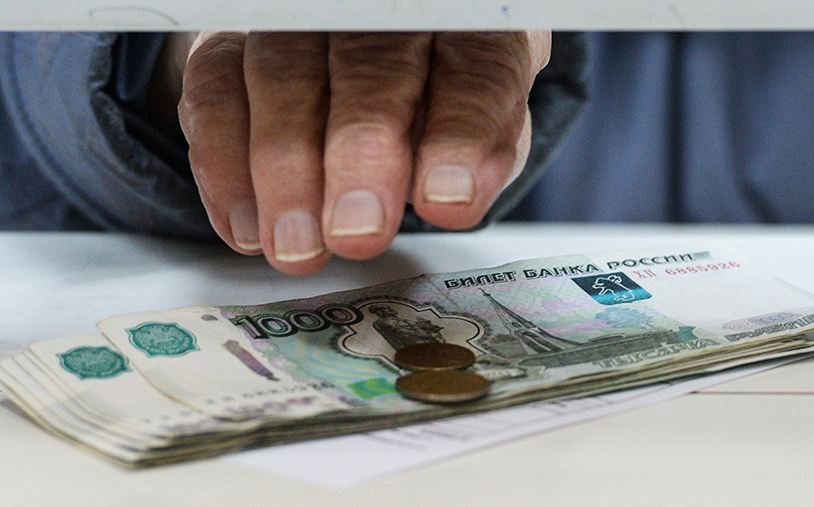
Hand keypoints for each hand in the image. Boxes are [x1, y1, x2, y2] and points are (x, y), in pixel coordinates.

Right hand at [173, 31, 549, 274]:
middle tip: (357, 232)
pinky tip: (248, 226)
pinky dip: (224, 165)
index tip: (447, 200)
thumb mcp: (480, 135)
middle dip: (360, 156)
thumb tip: (455, 195)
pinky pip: (214, 92)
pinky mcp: (231, 44)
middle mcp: (377, 14)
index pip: (470, 69)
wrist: (363, 88)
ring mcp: (297, 23)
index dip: (458, 135)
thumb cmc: (433, 111)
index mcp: (461, 29)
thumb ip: (478, 156)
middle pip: (369, 67)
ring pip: (282, 74)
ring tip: (298, 245)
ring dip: (285, 170)